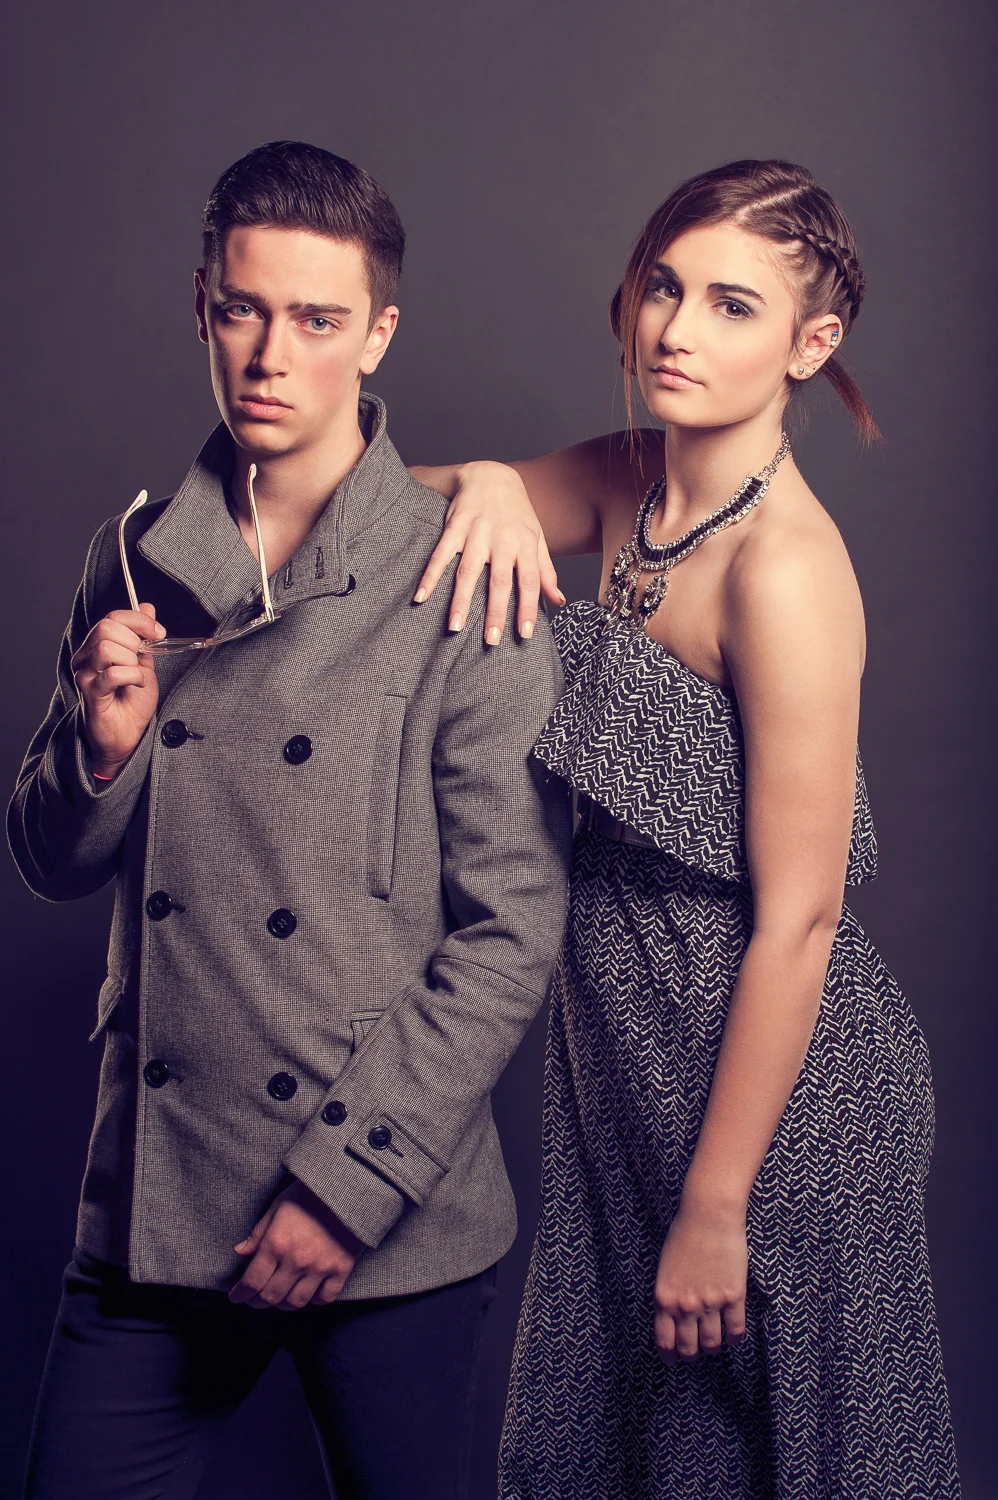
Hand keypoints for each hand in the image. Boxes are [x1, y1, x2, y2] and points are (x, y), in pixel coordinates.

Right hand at [71, 603, 164, 776]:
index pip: (112, 617)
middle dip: (134, 641)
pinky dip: (132, 677)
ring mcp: (85, 674)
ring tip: (136, 676)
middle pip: (105, 628)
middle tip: (143, 660)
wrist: (128, 735)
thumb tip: (147, 607)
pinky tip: (136, 685)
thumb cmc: (133, 701)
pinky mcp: (90, 693)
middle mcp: (85, 657)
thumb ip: (143, 637)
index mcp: (96, 646)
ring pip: (106, 648)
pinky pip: (112, 673)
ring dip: (131, 661)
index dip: (138, 620)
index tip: (158, 633)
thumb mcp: (144, 663)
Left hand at [229, 1179, 365, 1309]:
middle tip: (254, 1298)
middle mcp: (297, 1260)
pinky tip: (309, 1292)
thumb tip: (240, 1252)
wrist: (348, 1186)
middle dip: (257, 1302)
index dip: (240, 1294)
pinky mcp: (342, 1269)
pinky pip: (325, 1298)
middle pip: (271, 1297)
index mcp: (277, 1243)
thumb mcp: (278, 1207)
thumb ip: (258, 1233)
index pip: (252, 1282)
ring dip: (283, 1304)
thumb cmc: (310, 1194)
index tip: (236, 1296)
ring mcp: (321, 1267)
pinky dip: (315, 1300)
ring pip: (296, 1302)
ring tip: (280, 1297)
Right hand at [413, 461, 563, 643]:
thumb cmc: (517, 513)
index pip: (529, 581)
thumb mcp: (537, 538)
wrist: (491, 475)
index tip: (524, 634)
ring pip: (468, 571)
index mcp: (525, 543)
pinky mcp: (454, 527)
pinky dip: (430, 575)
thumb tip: (559, 600)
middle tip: (491, 641)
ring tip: (456, 627)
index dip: (528, 607)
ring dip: (461, 600)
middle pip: (499, 581)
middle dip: (495, 612)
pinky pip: (440, 554)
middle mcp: (502, 539)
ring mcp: (476, 532)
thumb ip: (545, 571)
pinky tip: (421, 596)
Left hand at [653, 1203, 747, 1363]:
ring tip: (714, 1344)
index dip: (669, 1357)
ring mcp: (711, 1303)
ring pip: (712, 1343)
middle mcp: (685, 1306)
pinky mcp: (734, 1296)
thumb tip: (673, 1317)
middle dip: (691, 1354)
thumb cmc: (684, 1234)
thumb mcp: (665, 1267)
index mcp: (664, 1298)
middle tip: (695, 1353)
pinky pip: (736, 1330)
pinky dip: (735, 1339)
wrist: (708, 1214)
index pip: (664, 1341)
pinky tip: (734, 1337)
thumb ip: (669, 1294)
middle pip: (689, 1347)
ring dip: (712, 1347)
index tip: (672, 1361)